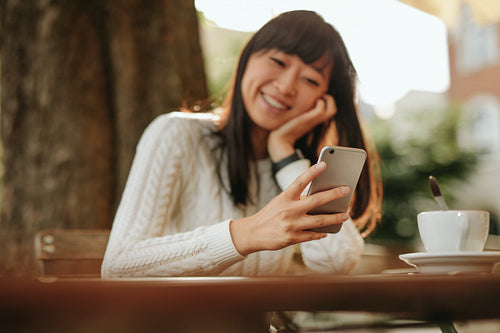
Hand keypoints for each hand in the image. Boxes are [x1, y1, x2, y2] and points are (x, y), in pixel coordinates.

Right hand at [230, 161, 349, 255]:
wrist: (252, 233)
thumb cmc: (269, 215)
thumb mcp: (280, 203)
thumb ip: (297, 200)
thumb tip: (319, 199)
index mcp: (284, 198)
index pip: (300, 181)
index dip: (312, 172)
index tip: (324, 164)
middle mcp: (289, 210)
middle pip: (316, 200)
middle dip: (334, 194)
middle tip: (347, 189)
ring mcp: (291, 225)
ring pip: (320, 221)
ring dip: (335, 218)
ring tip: (346, 215)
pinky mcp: (292, 238)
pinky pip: (312, 235)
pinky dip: (321, 233)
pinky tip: (327, 231)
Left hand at [267, 94, 336, 160]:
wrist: (279, 140)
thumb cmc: (284, 130)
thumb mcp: (294, 118)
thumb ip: (298, 112)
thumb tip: (295, 102)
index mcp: (314, 120)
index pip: (329, 110)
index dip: (327, 101)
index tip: (317, 96)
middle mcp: (316, 120)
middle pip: (333, 110)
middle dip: (330, 99)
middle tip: (319, 95)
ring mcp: (312, 120)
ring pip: (332, 109)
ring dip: (327, 99)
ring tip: (317, 97)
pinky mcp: (307, 120)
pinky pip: (320, 109)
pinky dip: (319, 102)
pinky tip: (310, 101)